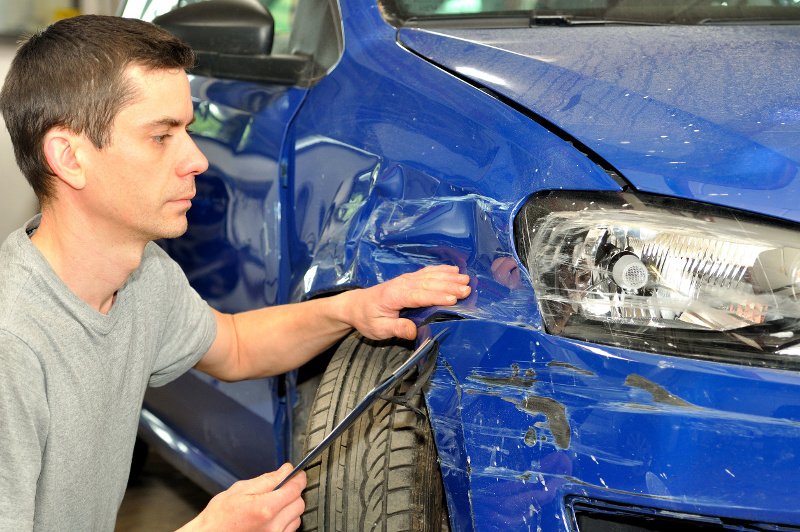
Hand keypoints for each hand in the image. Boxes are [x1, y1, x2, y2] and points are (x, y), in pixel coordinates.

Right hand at [180, 463, 305, 531]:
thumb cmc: (220, 516)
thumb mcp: (240, 489)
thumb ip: (267, 479)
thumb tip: (286, 470)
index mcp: (265, 508)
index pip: (295, 488)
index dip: (297, 477)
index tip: (296, 474)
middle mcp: (274, 525)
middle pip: (299, 502)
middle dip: (292, 492)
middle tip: (280, 488)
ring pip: (297, 516)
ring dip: (289, 508)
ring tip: (272, 505)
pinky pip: (290, 529)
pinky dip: (285, 521)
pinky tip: (271, 518)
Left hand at [344, 264, 470, 339]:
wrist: (356, 305)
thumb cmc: (368, 319)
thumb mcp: (378, 329)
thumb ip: (396, 328)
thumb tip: (413, 331)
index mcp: (394, 296)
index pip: (419, 296)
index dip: (437, 297)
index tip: (454, 299)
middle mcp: (402, 284)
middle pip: (428, 283)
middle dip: (449, 285)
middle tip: (467, 289)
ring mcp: (406, 279)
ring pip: (430, 276)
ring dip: (448, 277)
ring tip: (465, 278)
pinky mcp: (409, 278)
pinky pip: (427, 272)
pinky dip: (441, 270)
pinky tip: (453, 269)